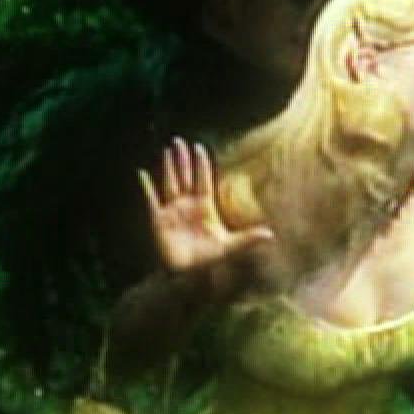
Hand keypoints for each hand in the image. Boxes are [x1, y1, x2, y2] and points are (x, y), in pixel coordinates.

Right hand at [138, 138, 274, 274]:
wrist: (187, 272)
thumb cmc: (209, 258)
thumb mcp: (230, 247)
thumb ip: (248, 238)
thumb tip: (270, 234)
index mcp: (205, 206)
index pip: (203, 180)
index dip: (201, 165)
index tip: (200, 148)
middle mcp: (188, 204)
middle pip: (185, 176)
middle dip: (183, 159)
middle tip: (179, 141)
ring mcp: (173, 210)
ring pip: (171, 183)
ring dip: (169, 167)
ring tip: (167, 150)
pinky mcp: (159, 219)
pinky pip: (152, 200)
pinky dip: (147, 188)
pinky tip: (142, 174)